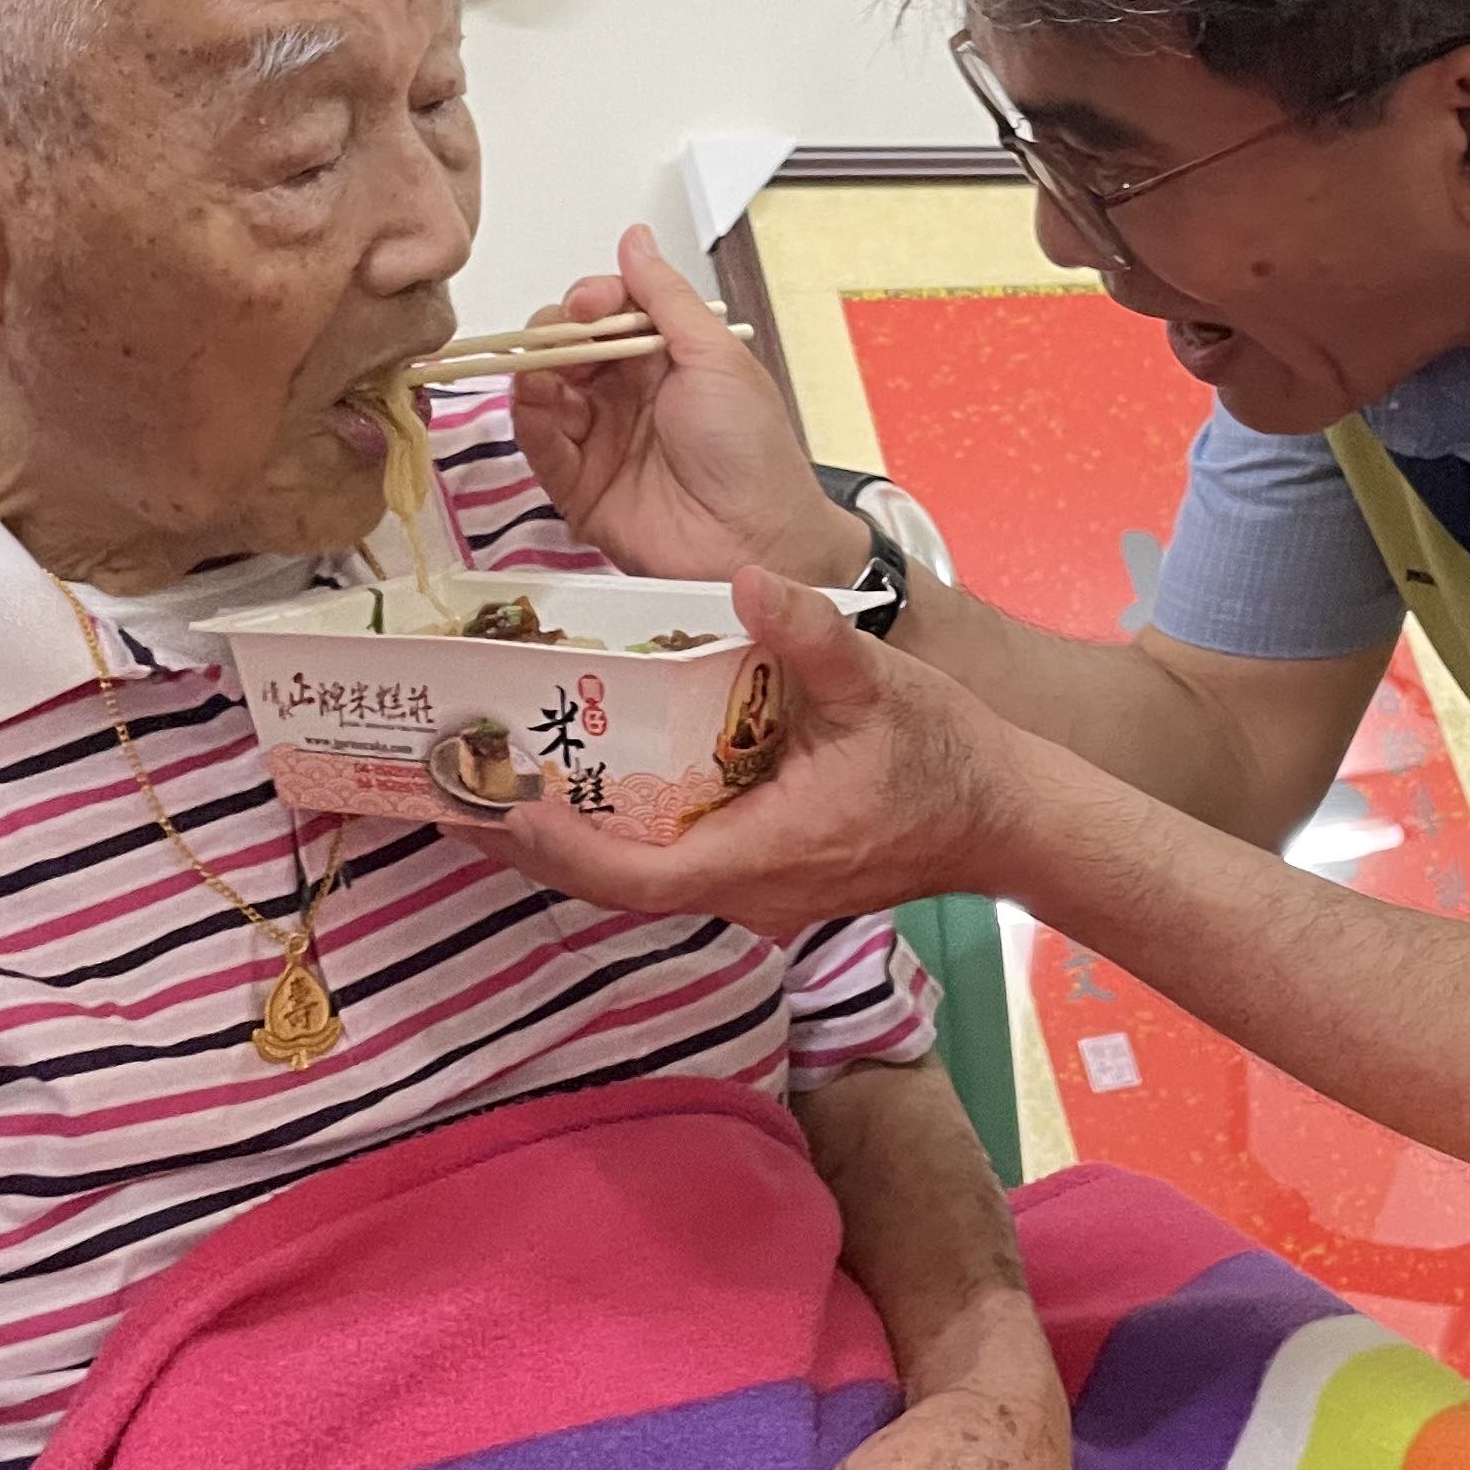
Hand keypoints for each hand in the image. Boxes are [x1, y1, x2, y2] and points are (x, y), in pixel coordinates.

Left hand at [501, 571, 1029, 936]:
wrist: (1010, 820)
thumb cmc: (949, 760)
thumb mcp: (883, 684)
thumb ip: (810, 634)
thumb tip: (746, 579)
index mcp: (765, 854)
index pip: (638, 875)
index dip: (563, 847)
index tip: (503, 806)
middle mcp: (749, 890)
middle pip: (616, 884)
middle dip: (536, 845)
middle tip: (458, 792)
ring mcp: (756, 890)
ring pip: (640, 879)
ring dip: (571, 839)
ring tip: (498, 785)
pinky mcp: (766, 875)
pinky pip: (674, 863)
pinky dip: (620, 830)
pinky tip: (586, 784)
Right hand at [506, 227, 866, 586]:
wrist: (756, 540)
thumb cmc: (752, 452)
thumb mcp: (716, 356)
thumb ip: (666, 298)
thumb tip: (635, 241)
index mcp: (665, 359)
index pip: (607, 312)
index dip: (590, 300)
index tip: (589, 302)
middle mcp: (628, 395)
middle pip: (567, 347)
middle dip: (556, 334)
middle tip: (564, 336)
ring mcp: (601, 439)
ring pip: (545, 391)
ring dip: (537, 374)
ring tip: (545, 372)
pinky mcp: (579, 485)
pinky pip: (540, 445)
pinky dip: (530, 421)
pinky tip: (535, 406)